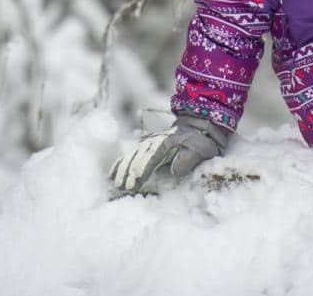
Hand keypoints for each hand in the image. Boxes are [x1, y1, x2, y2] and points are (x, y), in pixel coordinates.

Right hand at [109, 114, 230, 194]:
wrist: (199, 125)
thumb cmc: (201, 140)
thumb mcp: (201, 148)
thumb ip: (189, 158)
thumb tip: (175, 170)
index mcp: (168, 141)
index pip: (153, 155)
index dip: (144, 167)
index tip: (137, 179)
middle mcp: (155, 140)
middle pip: (139, 155)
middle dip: (130, 171)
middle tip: (124, 186)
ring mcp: (149, 142)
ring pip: (132, 154)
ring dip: (123, 169)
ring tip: (116, 183)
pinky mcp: (145, 146)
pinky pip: (131, 154)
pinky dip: (121, 163)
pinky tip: (112, 173)